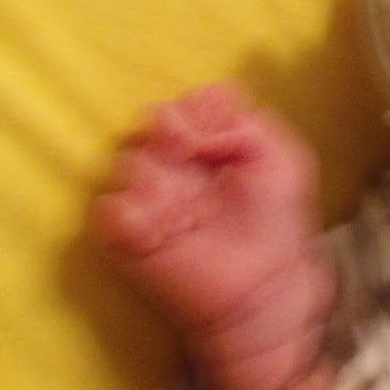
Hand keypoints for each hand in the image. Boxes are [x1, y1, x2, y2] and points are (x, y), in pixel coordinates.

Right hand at [92, 84, 332, 389]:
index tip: (213, 134)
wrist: (262, 284)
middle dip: (170, 133)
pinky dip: (132, 214)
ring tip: (188, 209)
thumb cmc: (274, 221)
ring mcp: (147, 196)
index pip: (182, 105)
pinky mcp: (126, 234)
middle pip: (148, 123)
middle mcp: (171, 163)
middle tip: (191, 154)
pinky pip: (108, 209)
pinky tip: (163, 229)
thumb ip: (249, 124)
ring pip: (130, 162)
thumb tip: (200, 120)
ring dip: (160, 178)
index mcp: (203, 142)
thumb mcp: (281, 160)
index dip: (193, 112)